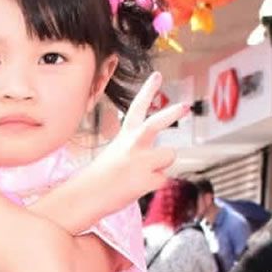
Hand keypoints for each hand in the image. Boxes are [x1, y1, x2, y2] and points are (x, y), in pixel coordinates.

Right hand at [76, 72, 188, 214]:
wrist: (87, 196)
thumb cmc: (101, 177)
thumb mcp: (117, 154)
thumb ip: (141, 149)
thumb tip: (167, 155)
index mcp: (124, 136)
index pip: (137, 107)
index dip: (148, 90)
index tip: (157, 76)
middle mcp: (132, 144)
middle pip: (156, 123)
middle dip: (171, 113)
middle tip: (185, 105)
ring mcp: (140, 161)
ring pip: (169, 156)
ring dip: (161, 166)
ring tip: (140, 174)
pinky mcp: (148, 178)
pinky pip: (163, 179)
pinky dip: (154, 184)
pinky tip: (138, 186)